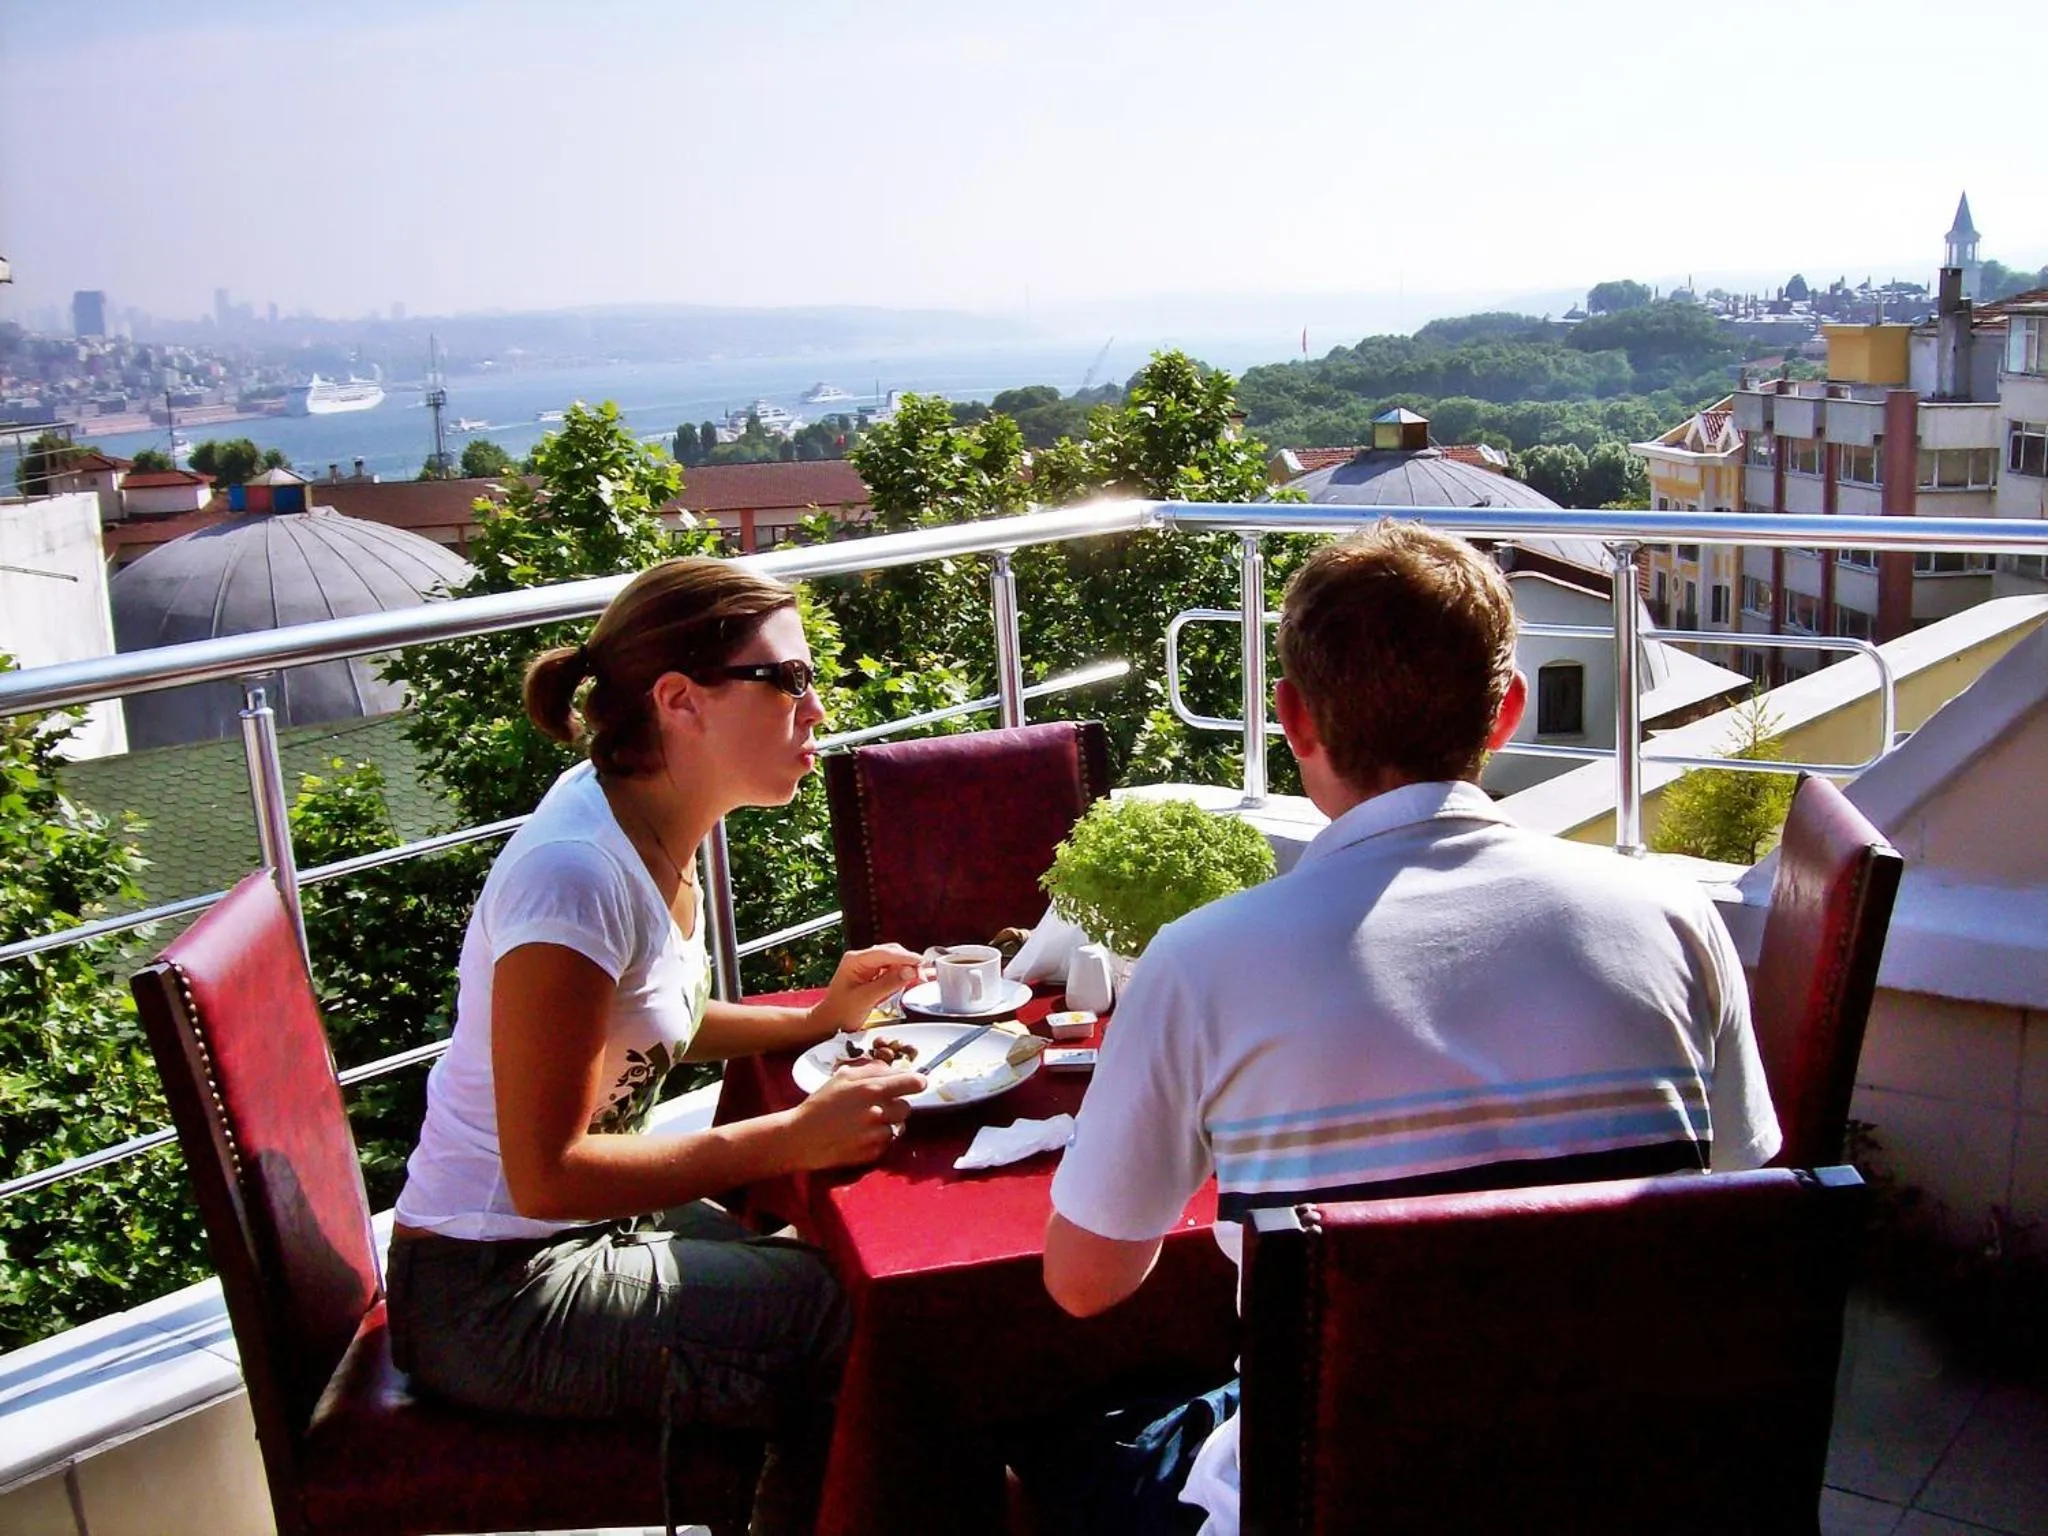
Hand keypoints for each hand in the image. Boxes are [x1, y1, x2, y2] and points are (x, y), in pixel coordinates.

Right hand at [786, 1062, 923, 1169]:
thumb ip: (870, 1070)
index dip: (917, 1082)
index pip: (912, 1083)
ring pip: (898, 1126)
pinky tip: (860, 1136)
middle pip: (906, 1107)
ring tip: (866, 1122)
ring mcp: (877, 1135)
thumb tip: (891, 1069)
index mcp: (872, 1088)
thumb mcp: (842, 1077)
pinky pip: (887, 1144)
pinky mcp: (873, 1153)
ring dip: (888, 1124)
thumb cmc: (820, 1103)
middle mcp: (879, 1112)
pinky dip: (878, 1140)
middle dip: (896, 1105)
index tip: (917, 1083)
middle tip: (878, 1106)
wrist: (801, 1137)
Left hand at [807, 943, 924, 1034]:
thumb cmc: (840, 1012)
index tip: (921, 962)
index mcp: (854, 960)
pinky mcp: (873, 975)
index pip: (884, 953)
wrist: (830, 1023)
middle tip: (922, 975)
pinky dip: (903, 975)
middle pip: (891, 953)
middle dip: (908, 962)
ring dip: (907, 969)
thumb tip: (909, 971)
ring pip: (894, 961)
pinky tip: (914, 979)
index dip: (905, 957)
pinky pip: (892, 970)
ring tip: (920, 979)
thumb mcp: (865, 999)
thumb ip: (888, 984)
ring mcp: (867, 966)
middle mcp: (861, 959)